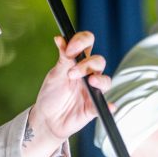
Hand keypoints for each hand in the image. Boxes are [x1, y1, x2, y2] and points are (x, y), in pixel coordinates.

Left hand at [21, 31, 110, 156]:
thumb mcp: (55, 74)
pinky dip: (109, 106)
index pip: (87, 43)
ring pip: (106, 81)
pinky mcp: (94, 108)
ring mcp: (93, 91)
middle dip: (87, 64)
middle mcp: (89, 74)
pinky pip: (105, 106)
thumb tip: (60, 38)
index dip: (81, 42)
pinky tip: (110, 106)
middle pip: (99, 61)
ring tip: (90, 82)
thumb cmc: (52, 93)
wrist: (47, 118)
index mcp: (78, 62)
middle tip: (71, 74)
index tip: (70, 49)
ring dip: (100, 80)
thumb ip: (62, 58)